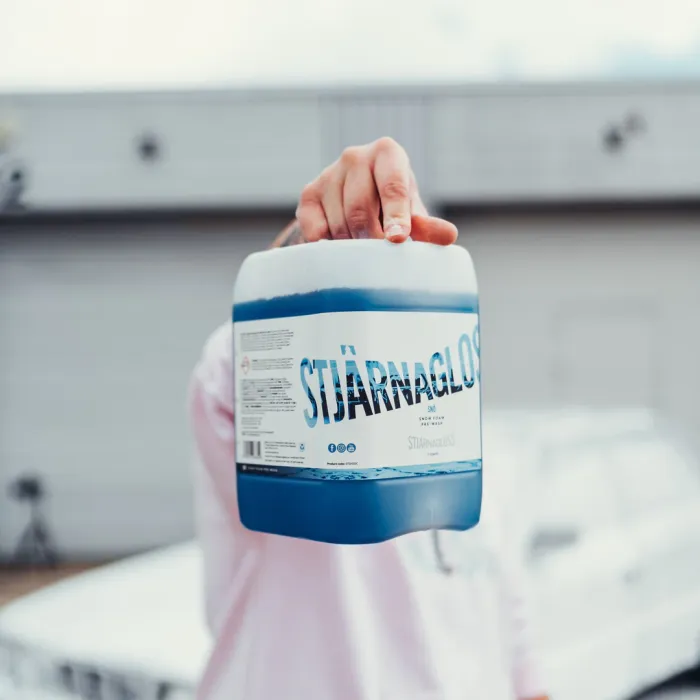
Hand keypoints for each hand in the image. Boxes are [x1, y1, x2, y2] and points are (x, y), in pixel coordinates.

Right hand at [275, 137, 457, 246]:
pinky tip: (341, 250)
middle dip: (371, 238)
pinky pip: (316, 230)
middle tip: (379, 261)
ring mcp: (328, 174)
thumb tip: (448, 236)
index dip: (396, 215)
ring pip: (338, 222)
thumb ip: (427, 225)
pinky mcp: (308, 194)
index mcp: (387, 153)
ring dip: (351, 246)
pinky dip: (329, 247)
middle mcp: (355, 157)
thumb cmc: (392, 205)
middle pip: (360, 208)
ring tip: (363, 255)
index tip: (397, 240)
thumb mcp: (412, 212)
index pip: (392, 186)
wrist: (357, 197)